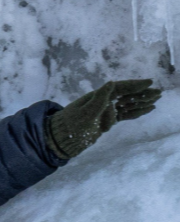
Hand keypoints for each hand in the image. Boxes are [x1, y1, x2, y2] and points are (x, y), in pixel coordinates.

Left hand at [46, 78, 160, 158]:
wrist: (62, 139)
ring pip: (128, 105)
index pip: (120, 88)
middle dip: (142, 93)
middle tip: (158, 92)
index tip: (149, 82)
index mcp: (98, 97)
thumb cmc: (71, 125)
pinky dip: (135, 112)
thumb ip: (99, 99)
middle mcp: (103, 102)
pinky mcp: (106, 121)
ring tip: (156, 99)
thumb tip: (111, 83)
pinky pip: (124, 115)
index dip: (134, 85)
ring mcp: (106, 112)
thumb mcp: (85, 113)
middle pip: (126, 95)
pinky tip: (146, 110)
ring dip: (142, 102)